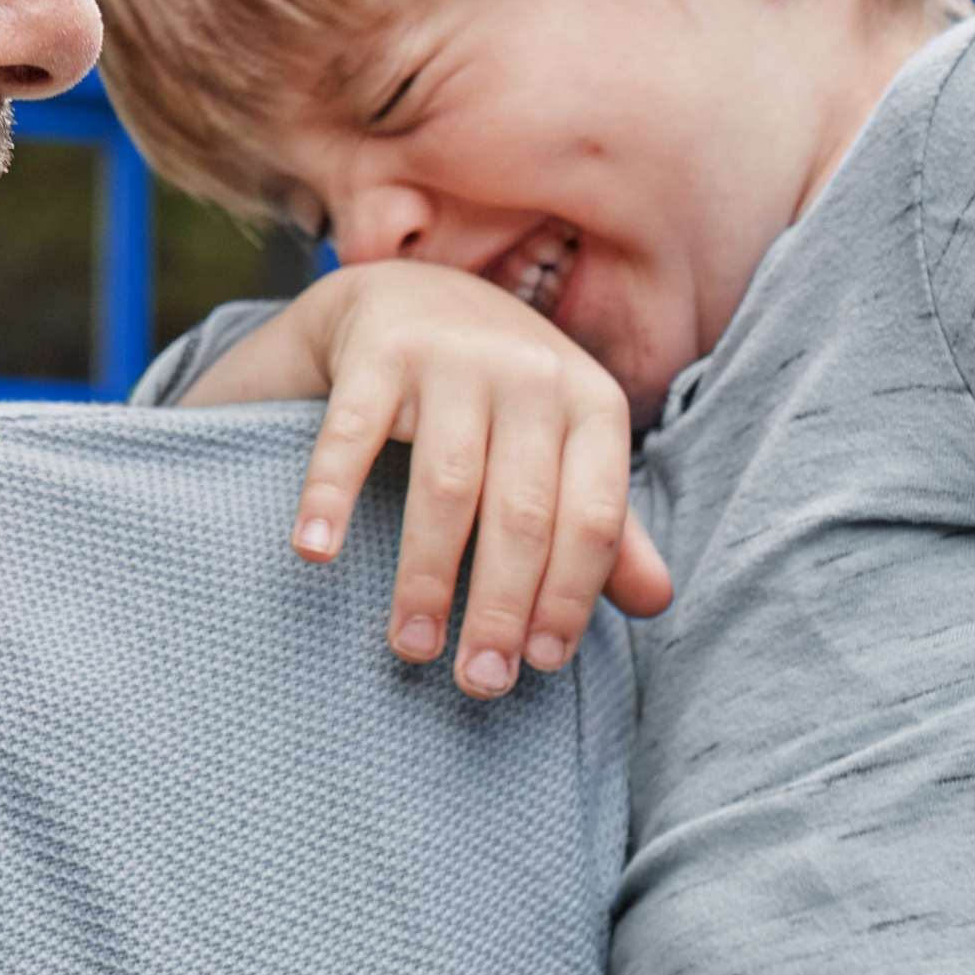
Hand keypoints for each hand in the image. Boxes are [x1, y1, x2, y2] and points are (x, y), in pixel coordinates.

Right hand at [284, 261, 672, 697]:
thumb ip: (606, 527)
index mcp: (591, 403)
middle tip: (478, 682)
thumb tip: (658, 603)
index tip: (539, 667)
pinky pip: (352, 434)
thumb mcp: (566, 449)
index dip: (570, 598)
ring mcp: (454, 353)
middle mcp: (531, 372)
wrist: (416, 293)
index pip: (594, 517)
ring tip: (411, 647)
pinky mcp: (379, 346)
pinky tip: (315, 556)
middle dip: (501, 607)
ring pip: (446, 485)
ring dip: (427, 576)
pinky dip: (329, 496)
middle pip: (523, 512)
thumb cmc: (503, 399)